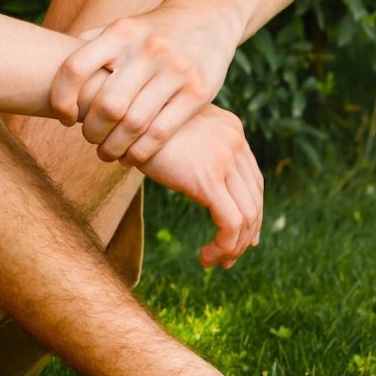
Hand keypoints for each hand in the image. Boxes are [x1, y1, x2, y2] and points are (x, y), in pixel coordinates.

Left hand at [50, 0, 242, 166]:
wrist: (208, 15)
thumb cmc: (152, 31)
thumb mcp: (122, 27)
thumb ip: (90, 46)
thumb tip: (48, 66)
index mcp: (120, 32)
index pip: (75, 67)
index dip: (61, 98)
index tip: (65, 117)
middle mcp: (147, 49)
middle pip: (106, 105)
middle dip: (92, 131)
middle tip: (90, 139)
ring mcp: (175, 69)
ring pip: (133, 124)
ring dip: (114, 147)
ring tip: (108, 153)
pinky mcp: (198, 91)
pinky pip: (161, 132)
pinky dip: (142, 152)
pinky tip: (133, 156)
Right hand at [132, 105, 264, 268]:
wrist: (120, 114)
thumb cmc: (137, 125)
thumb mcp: (175, 133)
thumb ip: (193, 150)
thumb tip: (193, 177)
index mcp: (231, 129)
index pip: (253, 180)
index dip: (251, 213)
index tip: (242, 237)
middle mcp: (234, 141)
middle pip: (255, 199)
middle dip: (245, 235)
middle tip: (228, 258)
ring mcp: (224, 158)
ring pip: (247, 216)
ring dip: (233, 246)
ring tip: (214, 261)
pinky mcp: (207, 177)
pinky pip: (230, 223)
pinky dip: (224, 246)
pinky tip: (206, 258)